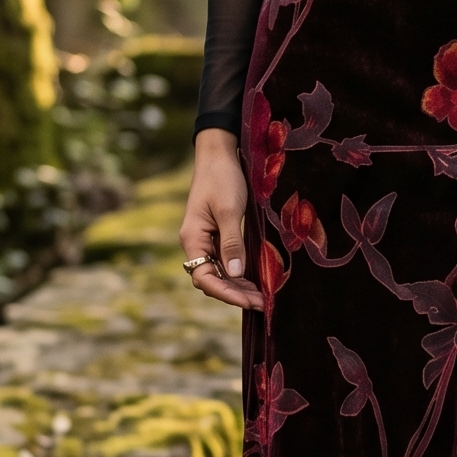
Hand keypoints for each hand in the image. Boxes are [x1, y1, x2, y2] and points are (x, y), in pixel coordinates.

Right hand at [180, 131, 263, 309]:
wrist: (219, 153)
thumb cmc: (222, 178)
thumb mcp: (229, 210)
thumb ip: (232, 243)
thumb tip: (236, 274)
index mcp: (193, 239)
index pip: (205, 278)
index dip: (227, 293)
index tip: (250, 301)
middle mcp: (197, 244)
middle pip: (213, 280)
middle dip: (236, 294)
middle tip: (264, 303)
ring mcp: (207, 240)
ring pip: (221, 273)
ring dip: (240, 286)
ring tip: (264, 297)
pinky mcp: (218, 235)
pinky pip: (227, 261)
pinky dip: (241, 273)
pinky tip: (257, 279)